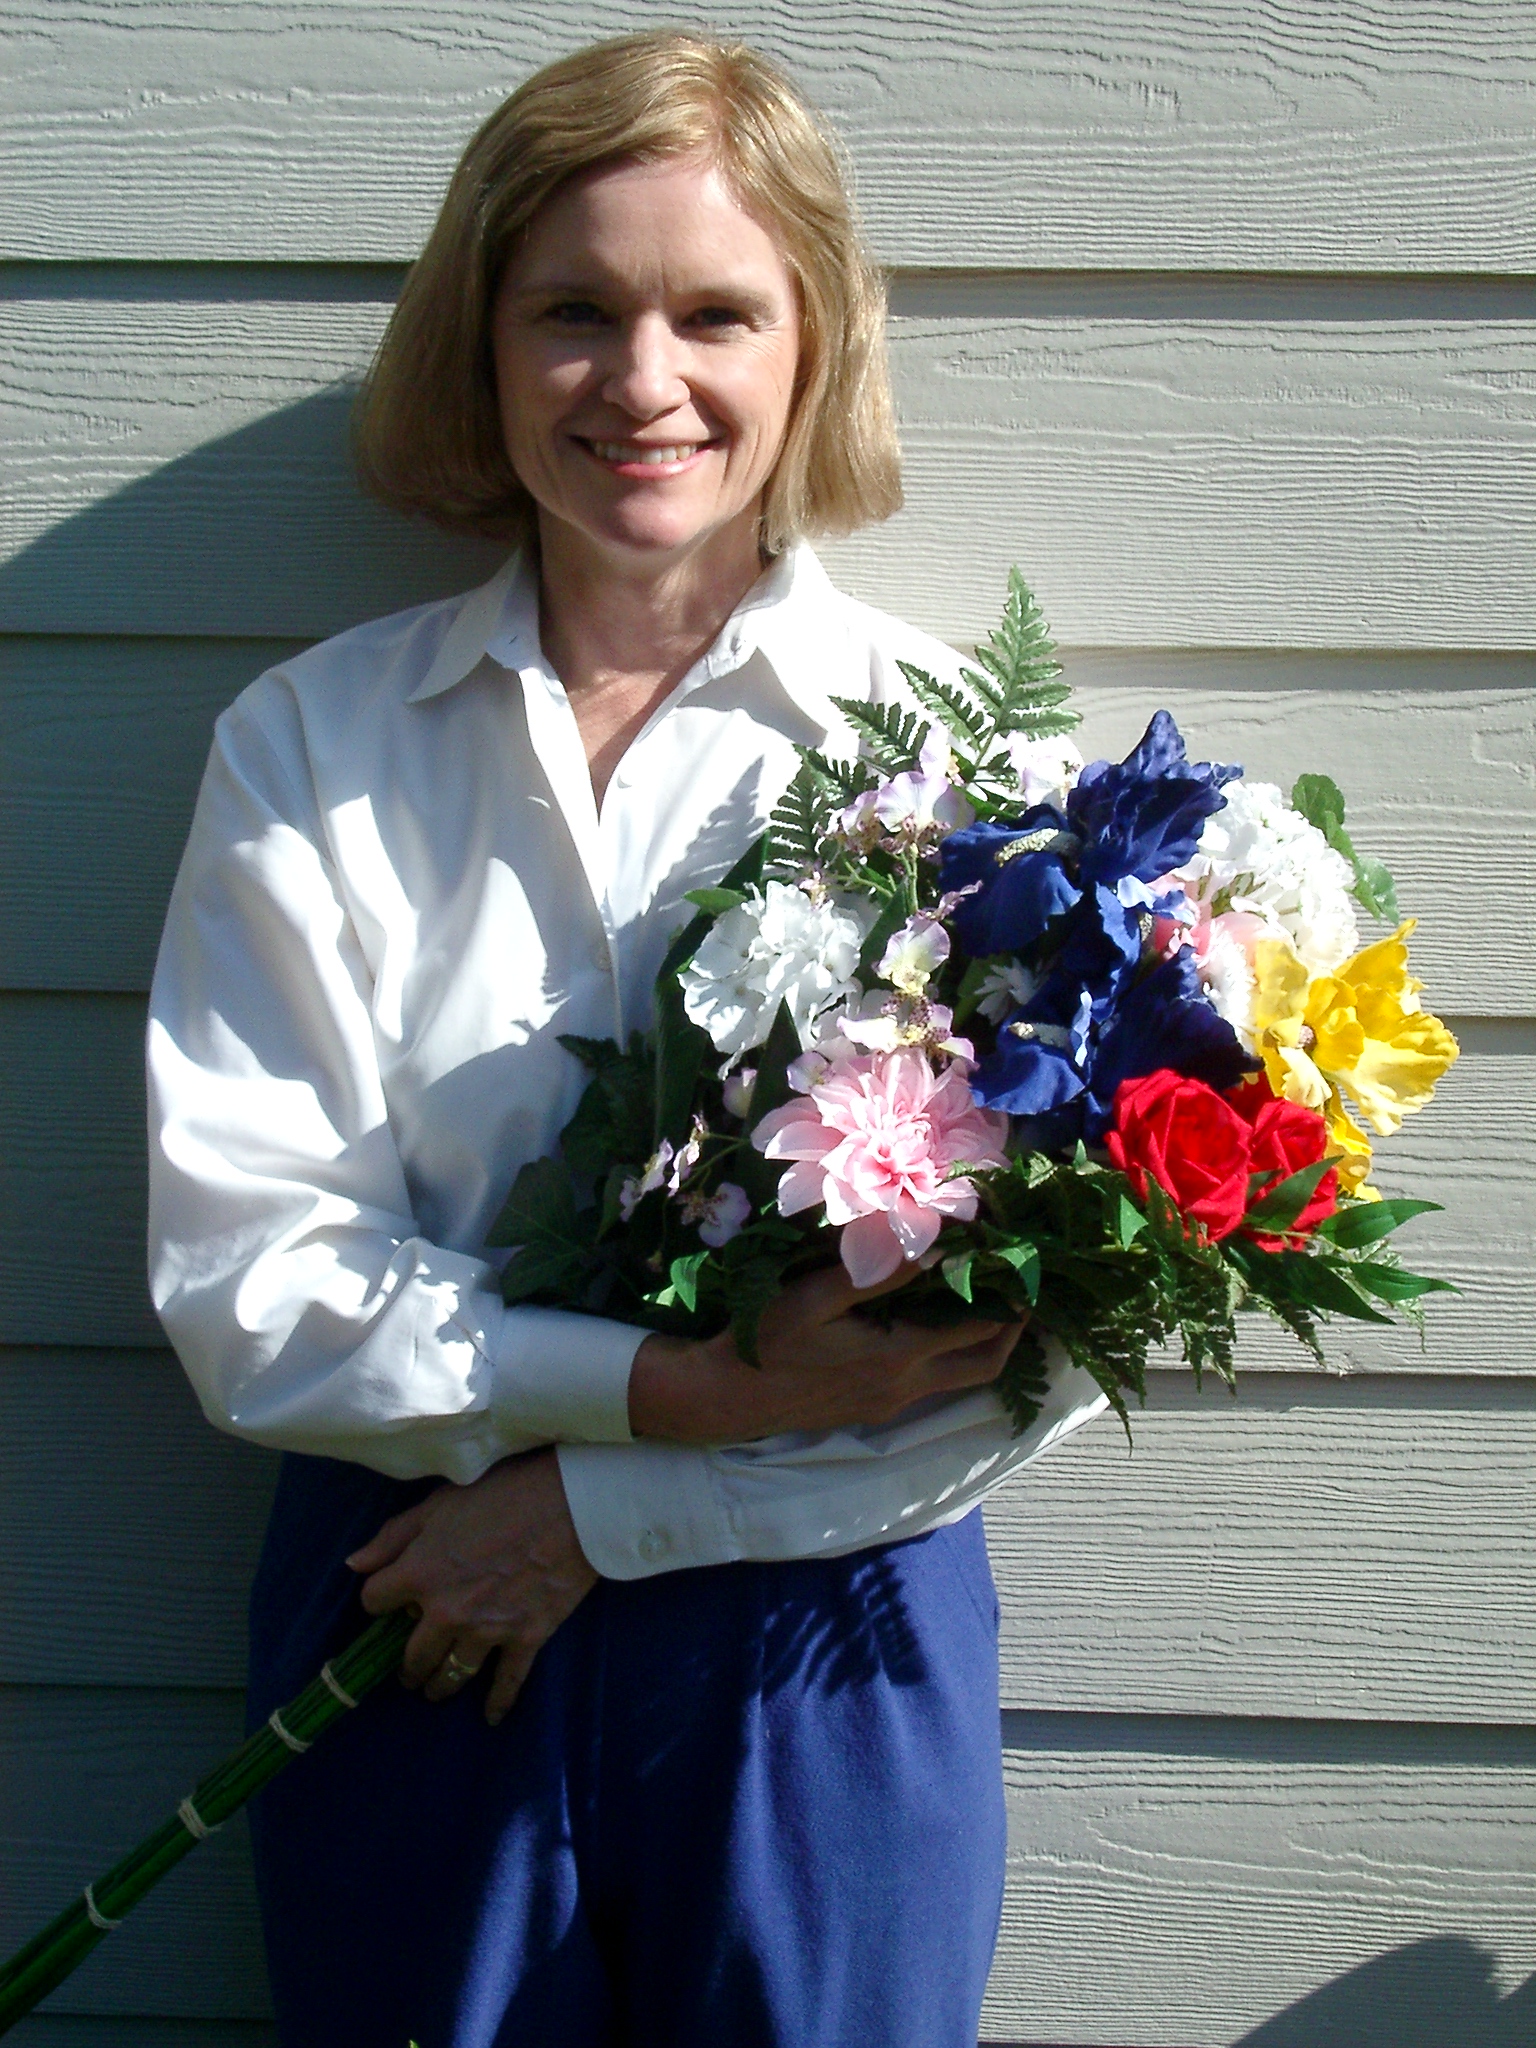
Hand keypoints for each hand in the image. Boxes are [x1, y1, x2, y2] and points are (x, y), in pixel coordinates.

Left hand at [345, 1447, 595, 1724]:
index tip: (386, 1604)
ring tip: (435, 1690)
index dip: (378, 1602)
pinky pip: (506, 1682)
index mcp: (420, 1573)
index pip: (375, 1602)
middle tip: (408, 1671)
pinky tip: (491, 1715)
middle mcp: (446, 1612)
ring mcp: (487, 1631)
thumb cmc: (503, 1494)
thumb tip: (354, 1564)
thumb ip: (393, 1537)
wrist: (570, 1505)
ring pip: (452, 1674)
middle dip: (407, 1665)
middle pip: (411, 1655)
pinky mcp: (525, 1639)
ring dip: (439, 1686)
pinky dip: (498, 1702)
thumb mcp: (440, 1503)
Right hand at [629, 1261, 1024, 1444]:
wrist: (732, 1398)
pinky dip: (954, 1355)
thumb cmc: (769, 1343)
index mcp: (899, 1356)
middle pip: (987, 1365)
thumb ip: (875, 1274)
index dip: (1007, 1297)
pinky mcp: (878, 1408)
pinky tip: (943, 1324)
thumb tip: (932, 1249)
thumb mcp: (814, 1297)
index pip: (976, 1328)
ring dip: (987, 1344)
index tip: (1023, 1262)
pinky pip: (936, 1384)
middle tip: (1027, 1290)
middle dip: (1015, 1330)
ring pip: (964, 1379)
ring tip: (997, 1304)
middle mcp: (908, 1386)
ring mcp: (894, 1402)